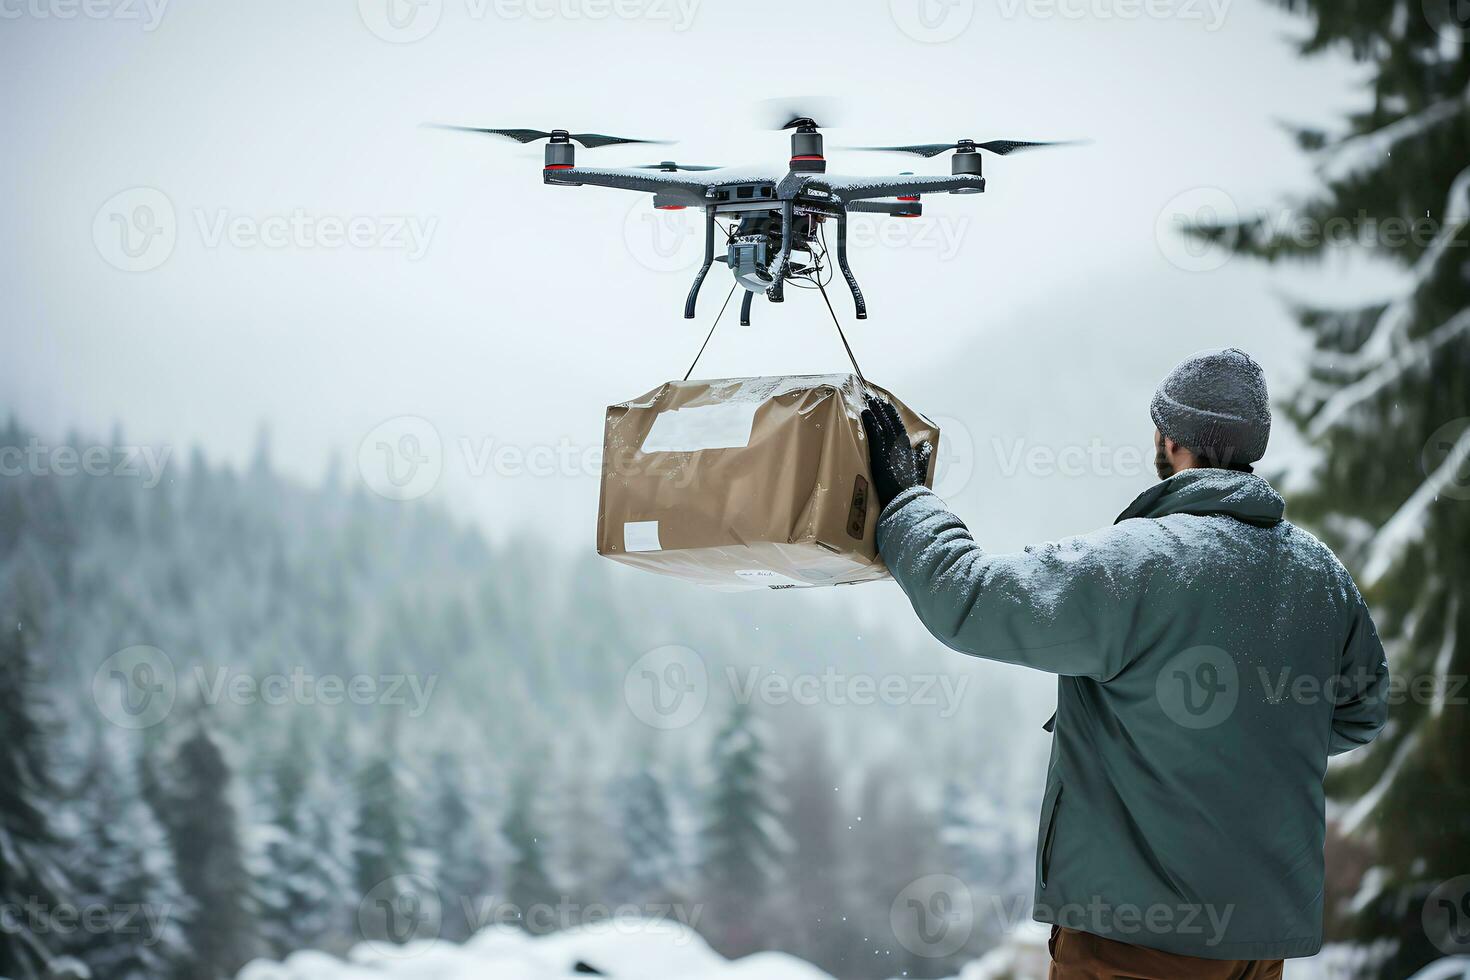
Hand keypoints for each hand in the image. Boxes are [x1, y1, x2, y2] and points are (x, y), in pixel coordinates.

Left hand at [860, 395, 932, 509]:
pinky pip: (876, 434)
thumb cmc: (912, 490)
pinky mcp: (882, 455)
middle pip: (892, 422)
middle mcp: (902, 446)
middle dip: (883, 408)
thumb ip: (922, 456)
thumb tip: (926, 444)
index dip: (893, 415)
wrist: (907, 502)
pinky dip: (871, 422)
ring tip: (869, 400)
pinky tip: (866, 413)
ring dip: (876, 411)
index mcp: (909, 449)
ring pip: (884, 424)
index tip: (886, 404)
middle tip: (874, 397)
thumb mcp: (920, 470)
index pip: (900, 427)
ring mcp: (892, 449)